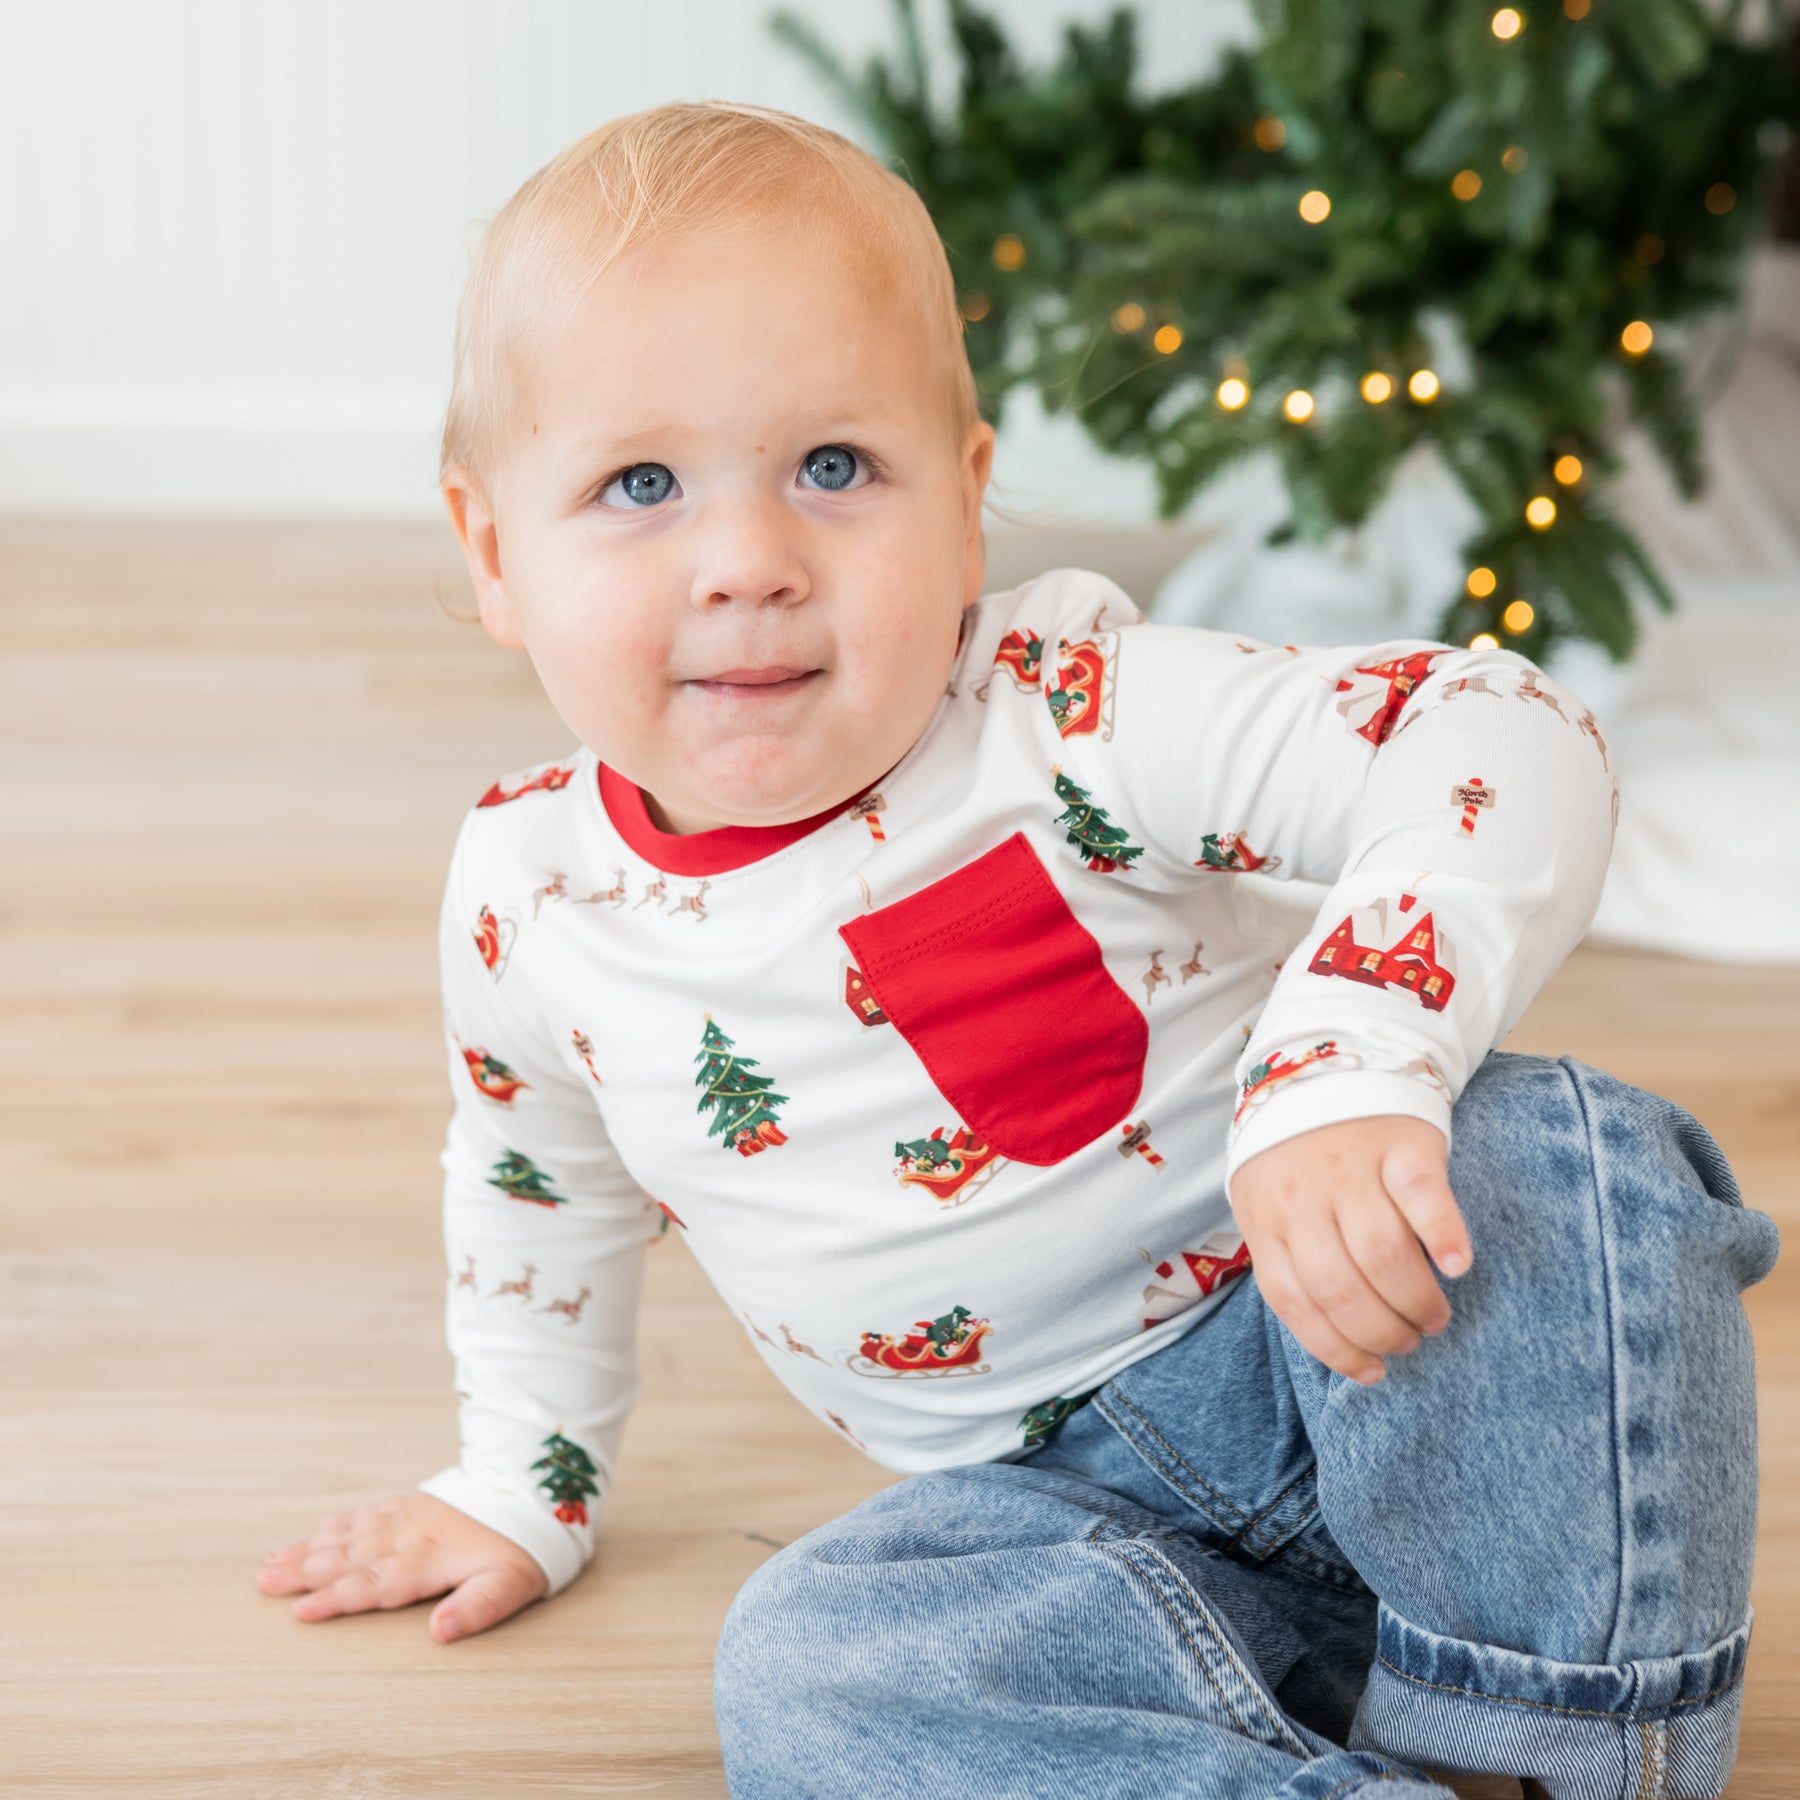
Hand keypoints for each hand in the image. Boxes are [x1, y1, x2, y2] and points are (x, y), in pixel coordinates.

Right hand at [257, 1491, 548, 1642]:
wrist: (534, 1486)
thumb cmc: (524, 1544)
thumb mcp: (513, 1583)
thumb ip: (476, 1609)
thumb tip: (439, 1634)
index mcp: (430, 1559)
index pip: (375, 1585)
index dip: (336, 1600)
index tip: (299, 1612)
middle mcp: (411, 1536)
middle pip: (350, 1558)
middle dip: (305, 1572)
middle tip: (263, 1582)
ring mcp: (410, 1517)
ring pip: (351, 1534)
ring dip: (311, 1548)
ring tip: (273, 1560)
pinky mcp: (415, 1504)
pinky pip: (369, 1512)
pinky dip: (341, 1523)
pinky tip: (320, 1530)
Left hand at [1231, 1114, 1471, 1385]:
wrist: (1328, 1060)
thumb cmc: (1300, 1153)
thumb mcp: (1270, 1201)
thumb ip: (1289, 1257)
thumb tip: (1334, 1338)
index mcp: (1265, 1215)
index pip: (1294, 1300)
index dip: (1334, 1346)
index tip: (1371, 1371)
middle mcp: (1304, 1193)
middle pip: (1341, 1286)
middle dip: (1380, 1331)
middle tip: (1409, 1342)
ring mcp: (1352, 1167)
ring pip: (1382, 1254)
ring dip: (1414, 1300)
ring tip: (1433, 1316)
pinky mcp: (1400, 1144)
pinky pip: (1424, 1197)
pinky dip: (1445, 1236)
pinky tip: (1458, 1266)